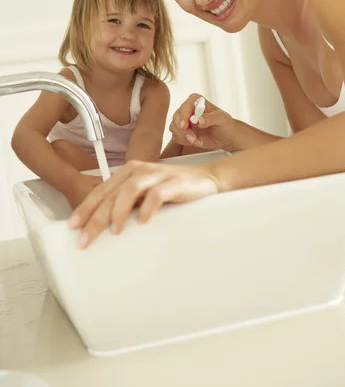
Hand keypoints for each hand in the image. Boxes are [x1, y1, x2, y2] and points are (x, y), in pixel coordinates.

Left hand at [69, 160, 218, 246]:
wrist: (207, 180)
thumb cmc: (173, 189)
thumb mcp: (145, 195)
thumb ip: (127, 204)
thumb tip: (102, 226)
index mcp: (128, 173)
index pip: (101, 191)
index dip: (85, 208)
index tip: (73, 226)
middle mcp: (139, 170)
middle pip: (111, 193)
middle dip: (95, 217)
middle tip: (86, 238)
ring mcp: (157, 175)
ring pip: (129, 189)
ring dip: (119, 211)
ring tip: (114, 230)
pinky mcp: (174, 182)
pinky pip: (158, 193)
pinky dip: (148, 207)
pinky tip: (144, 220)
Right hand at [169, 93, 234, 150]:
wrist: (226, 136)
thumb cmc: (225, 124)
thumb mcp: (222, 119)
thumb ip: (211, 118)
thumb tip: (199, 120)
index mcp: (196, 100)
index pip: (185, 106)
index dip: (184, 116)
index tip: (185, 126)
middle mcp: (187, 109)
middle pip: (176, 117)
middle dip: (184, 130)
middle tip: (193, 138)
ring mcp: (184, 120)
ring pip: (174, 127)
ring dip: (184, 137)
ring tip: (197, 140)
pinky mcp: (182, 131)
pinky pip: (176, 136)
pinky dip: (185, 141)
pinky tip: (196, 141)